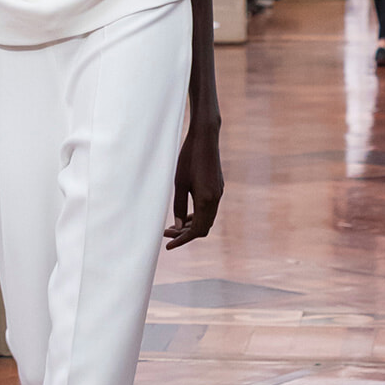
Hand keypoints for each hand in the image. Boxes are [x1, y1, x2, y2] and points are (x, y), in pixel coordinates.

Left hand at [164, 115, 222, 249]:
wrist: (205, 137)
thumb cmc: (189, 157)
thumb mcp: (179, 183)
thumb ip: (178, 205)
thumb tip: (177, 226)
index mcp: (206, 199)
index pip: (196, 230)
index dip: (182, 240)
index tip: (168, 246)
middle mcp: (215, 198)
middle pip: (203, 227)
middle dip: (185, 234)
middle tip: (166, 234)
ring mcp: (218, 193)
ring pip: (206, 219)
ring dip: (191, 225)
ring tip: (172, 226)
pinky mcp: (217, 187)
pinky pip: (209, 209)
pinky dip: (196, 216)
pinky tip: (184, 214)